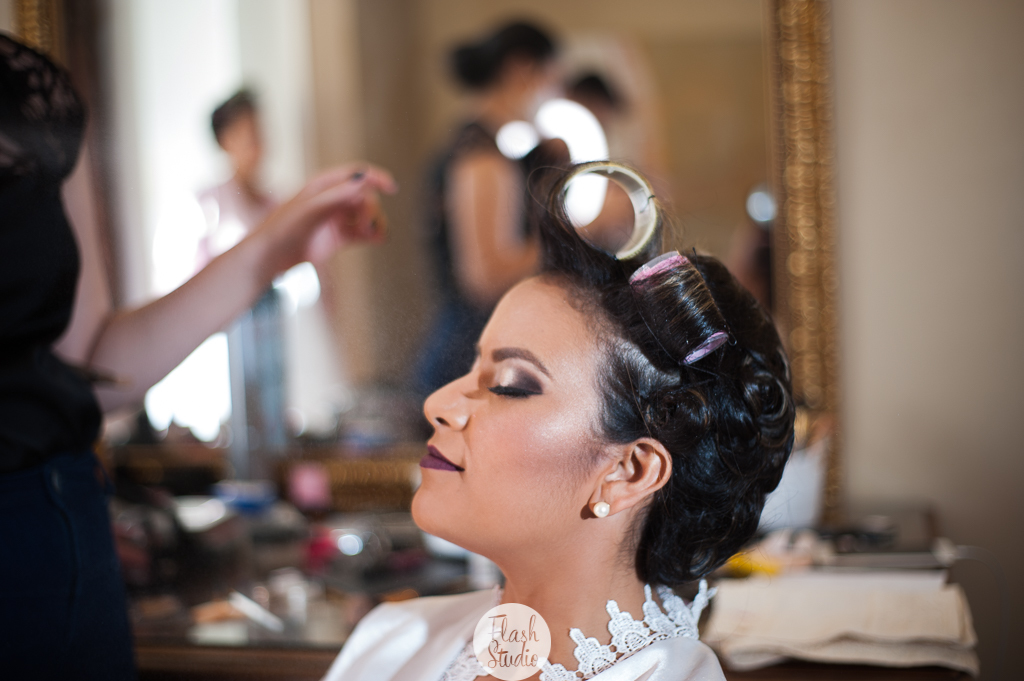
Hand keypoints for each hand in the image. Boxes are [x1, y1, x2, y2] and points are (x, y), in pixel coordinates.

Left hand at [253, 163, 396, 276]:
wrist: (271, 255)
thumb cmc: (284, 227)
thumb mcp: (311, 207)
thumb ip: (338, 194)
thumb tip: (363, 179)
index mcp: (325, 185)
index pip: (357, 174)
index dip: (376, 178)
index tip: (392, 187)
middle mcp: (334, 200)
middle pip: (365, 198)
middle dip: (371, 210)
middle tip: (367, 226)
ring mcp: (338, 219)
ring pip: (367, 216)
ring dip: (375, 223)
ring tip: (375, 235)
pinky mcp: (340, 237)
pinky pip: (364, 233)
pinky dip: (373, 235)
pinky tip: (378, 239)